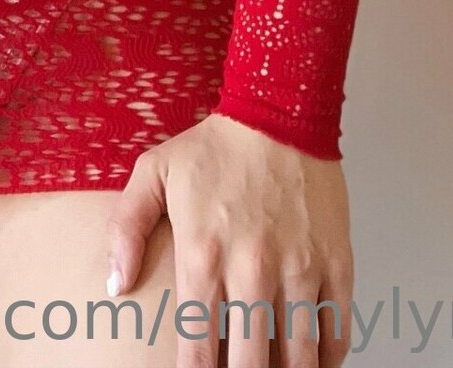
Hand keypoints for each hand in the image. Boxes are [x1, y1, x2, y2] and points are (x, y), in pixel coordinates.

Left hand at [105, 113, 352, 367]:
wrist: (279, 111)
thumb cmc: (216, 146)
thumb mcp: (153, 172)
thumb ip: (126, 229)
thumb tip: (116, 287)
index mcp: (204, 254)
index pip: (197, 348)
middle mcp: (252, 269)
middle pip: (251, 363)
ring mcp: (299, 268)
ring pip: (299, 357)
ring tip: (273, 367)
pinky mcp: (336, 262)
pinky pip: (336, 330)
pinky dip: (326, 357)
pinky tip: (311, 360)